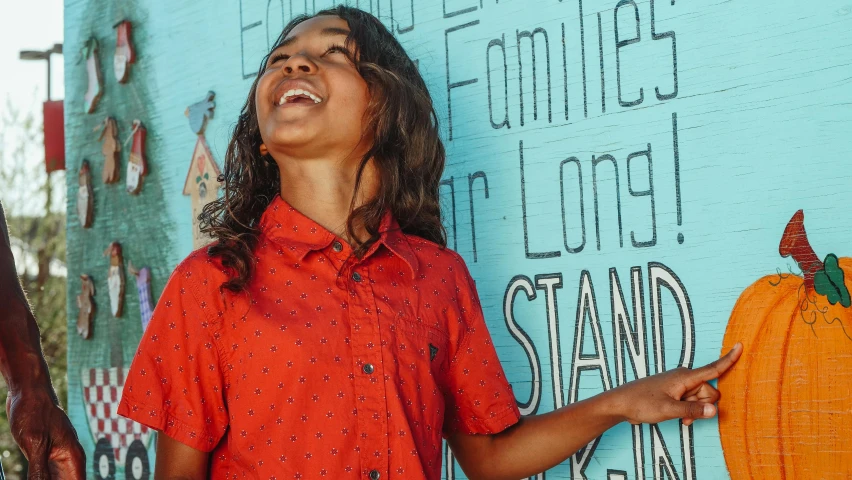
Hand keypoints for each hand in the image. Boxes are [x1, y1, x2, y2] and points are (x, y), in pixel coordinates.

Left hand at [7, 385, 85, 478]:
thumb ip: (39, 471)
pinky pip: (44, 475)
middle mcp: (67, 458)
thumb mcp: (34, 443)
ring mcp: (55, 456)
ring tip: (36, 479)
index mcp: (72, 456)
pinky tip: (32, 479)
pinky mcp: (43, 454)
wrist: (28, 391)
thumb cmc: (34, 412)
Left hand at [614, 343, 741, 425]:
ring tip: (678, 415)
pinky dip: (690, 411)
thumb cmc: (642, 403)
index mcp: (685, 377)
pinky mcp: (676, 393)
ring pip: (702, 400)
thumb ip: (692, 410)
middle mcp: (685, 378)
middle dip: (704, 405)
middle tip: (684, 412)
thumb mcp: (668, 409)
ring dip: (695, 410)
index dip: (729, 358)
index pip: (713, 368)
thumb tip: (714, 411)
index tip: (741, 344)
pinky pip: (693, 403)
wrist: (622, 404)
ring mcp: (680, 386)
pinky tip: (680, 417)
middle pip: (710, 392)